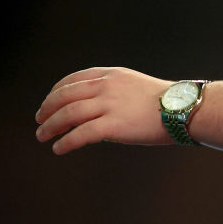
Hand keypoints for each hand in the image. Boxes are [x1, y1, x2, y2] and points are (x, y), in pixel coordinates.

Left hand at [35, 67, 174, 154]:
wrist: (183, 109)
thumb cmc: (164, 102)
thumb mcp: (134, 85)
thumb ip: (113, 91)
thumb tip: (94, 108)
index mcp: (112, 75)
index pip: (74, 79)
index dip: (56, 92)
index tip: (48, 103)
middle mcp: (107, 86)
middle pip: (65, 96)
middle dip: (47, 109)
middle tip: (39, 121)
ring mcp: (109, 105)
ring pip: (68, 114)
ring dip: (51, 126)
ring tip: (43, 136)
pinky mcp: (113, 125)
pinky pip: (81, 134)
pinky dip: (66, 142)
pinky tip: (60, 148)